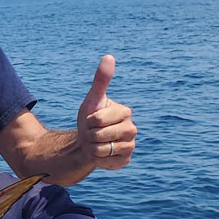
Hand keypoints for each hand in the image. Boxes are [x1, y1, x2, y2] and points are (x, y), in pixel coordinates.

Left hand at [77, 55, 136, 169]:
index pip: (98, 120)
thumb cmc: (90, 119)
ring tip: (96, 143)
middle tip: (93, 133)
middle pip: (100, 135)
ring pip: (102, 150)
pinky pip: (106, 161)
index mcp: (125, 112)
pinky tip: (101, 154)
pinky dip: (98, 159)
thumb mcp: (92, 100)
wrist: (87, 142)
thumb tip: (109, 56)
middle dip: (89, 135)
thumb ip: (101, 80)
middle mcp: (132, 129)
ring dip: (92, 148)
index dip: (89, 121)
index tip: (92, 120)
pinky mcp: (126, 160)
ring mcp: (130, 146)